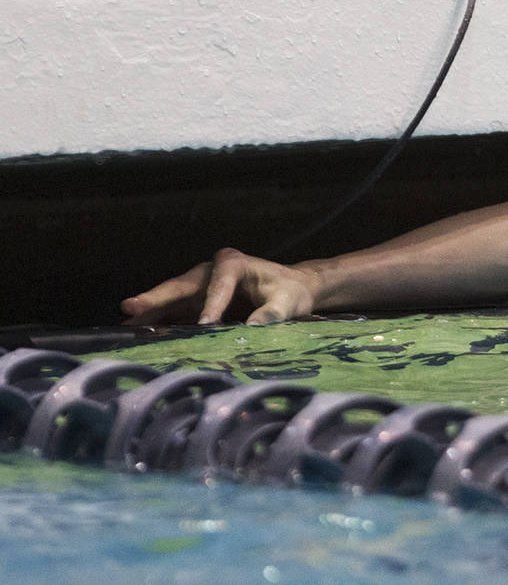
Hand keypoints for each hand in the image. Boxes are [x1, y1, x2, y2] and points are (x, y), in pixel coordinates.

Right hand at [121, 248, 318, 325]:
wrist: (293, 289)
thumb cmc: (290, 292)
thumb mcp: (287, 302)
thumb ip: (272, 314)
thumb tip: (255, 328)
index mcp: (233, 263)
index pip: (219, 284)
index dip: (212, 304)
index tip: (206, 323)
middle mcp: (211, 270)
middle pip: (181, 286)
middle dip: (156, 298)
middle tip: (130, 306)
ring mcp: (201, 285)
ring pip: (173, 298)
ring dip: (151, 311)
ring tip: (126, 323)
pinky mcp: (198, 300)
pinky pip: (176, 310)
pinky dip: (161, 320)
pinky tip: (141, 331)